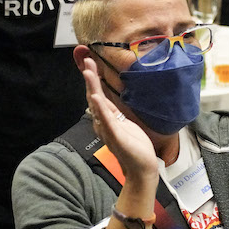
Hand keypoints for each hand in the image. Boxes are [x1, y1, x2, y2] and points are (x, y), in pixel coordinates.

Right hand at [78, 54, 159, 183]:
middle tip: (86, 60)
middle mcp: (103, 123)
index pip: (96, 94)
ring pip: (98, 106)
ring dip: (92, 88)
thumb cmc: (133, 146)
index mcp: (106, 118)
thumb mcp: (122, 123)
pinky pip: (107, 122)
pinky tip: (96, 99)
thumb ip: (111, 112)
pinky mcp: (116, 138)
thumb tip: (102, 99)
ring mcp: (108, 130)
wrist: (141, 168)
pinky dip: (101, 110)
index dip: (92, 78)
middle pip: (94, 96)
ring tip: (88, 73)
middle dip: (90, 78)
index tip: (88, 61)